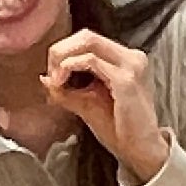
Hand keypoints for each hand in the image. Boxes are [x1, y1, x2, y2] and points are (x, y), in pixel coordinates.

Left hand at [44, 27, 169, 181]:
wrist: (140, 149)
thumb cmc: (119, 128)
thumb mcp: (86, 103)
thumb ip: (66, 89)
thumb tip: (44, 78)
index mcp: (126, 59)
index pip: (89, 39)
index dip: (65, 50)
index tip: (52, 73)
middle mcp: (132, 57)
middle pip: (87, 35)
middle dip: (61, 51)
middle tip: (50, 73)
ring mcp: (131, 66)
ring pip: (88, 42)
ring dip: (64, 58)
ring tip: (55, 79)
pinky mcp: (125, 80)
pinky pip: (91, 60)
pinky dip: (71, 66)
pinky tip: (62, 81)